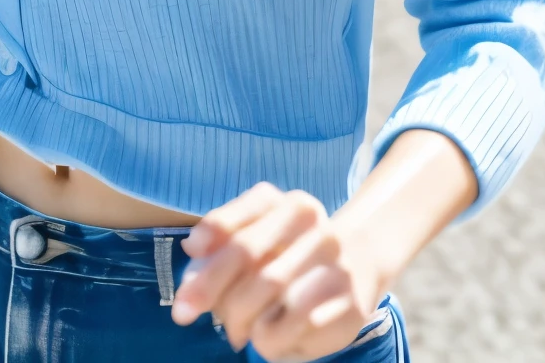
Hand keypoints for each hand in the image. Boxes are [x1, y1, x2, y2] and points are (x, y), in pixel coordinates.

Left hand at [171, 182, 381, 360]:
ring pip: (271, 293)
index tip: (183, 287)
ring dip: (240, 318)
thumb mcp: (262, 230)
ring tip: (234, 330)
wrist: (362, 260)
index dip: (206, 256)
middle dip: (211, 291)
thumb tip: (192, 250)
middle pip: (250, 259)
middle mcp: (319, 229)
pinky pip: (294, 328)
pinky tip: (265, 336)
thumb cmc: (293, 249)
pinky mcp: (350, 307)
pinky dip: (268, 339)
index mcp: (293, 205)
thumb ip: (225, 236)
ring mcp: (337, 266)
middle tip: (187, 315)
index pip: (239, 231)